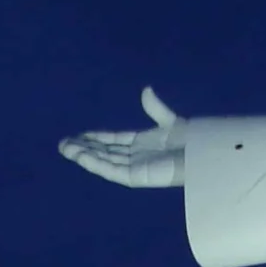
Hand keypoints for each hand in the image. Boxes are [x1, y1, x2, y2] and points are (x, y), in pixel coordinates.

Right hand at [58, 86, 186, 187]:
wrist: (202, 155)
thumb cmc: (193, 141)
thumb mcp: (170, 121)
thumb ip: (155, 108)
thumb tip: (146, 89)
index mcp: (143, 144)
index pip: (114, 142)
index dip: (96, 138)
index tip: (78, 135)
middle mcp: (136, 157)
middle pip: (104, 152)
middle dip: (84, 148)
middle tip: (63, 144)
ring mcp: (135, 168)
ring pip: (103, 161)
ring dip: (84, 155)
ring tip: (64, 149)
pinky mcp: (136, 177)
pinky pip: (111, 170)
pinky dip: (95, 164)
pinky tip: (80, 156)